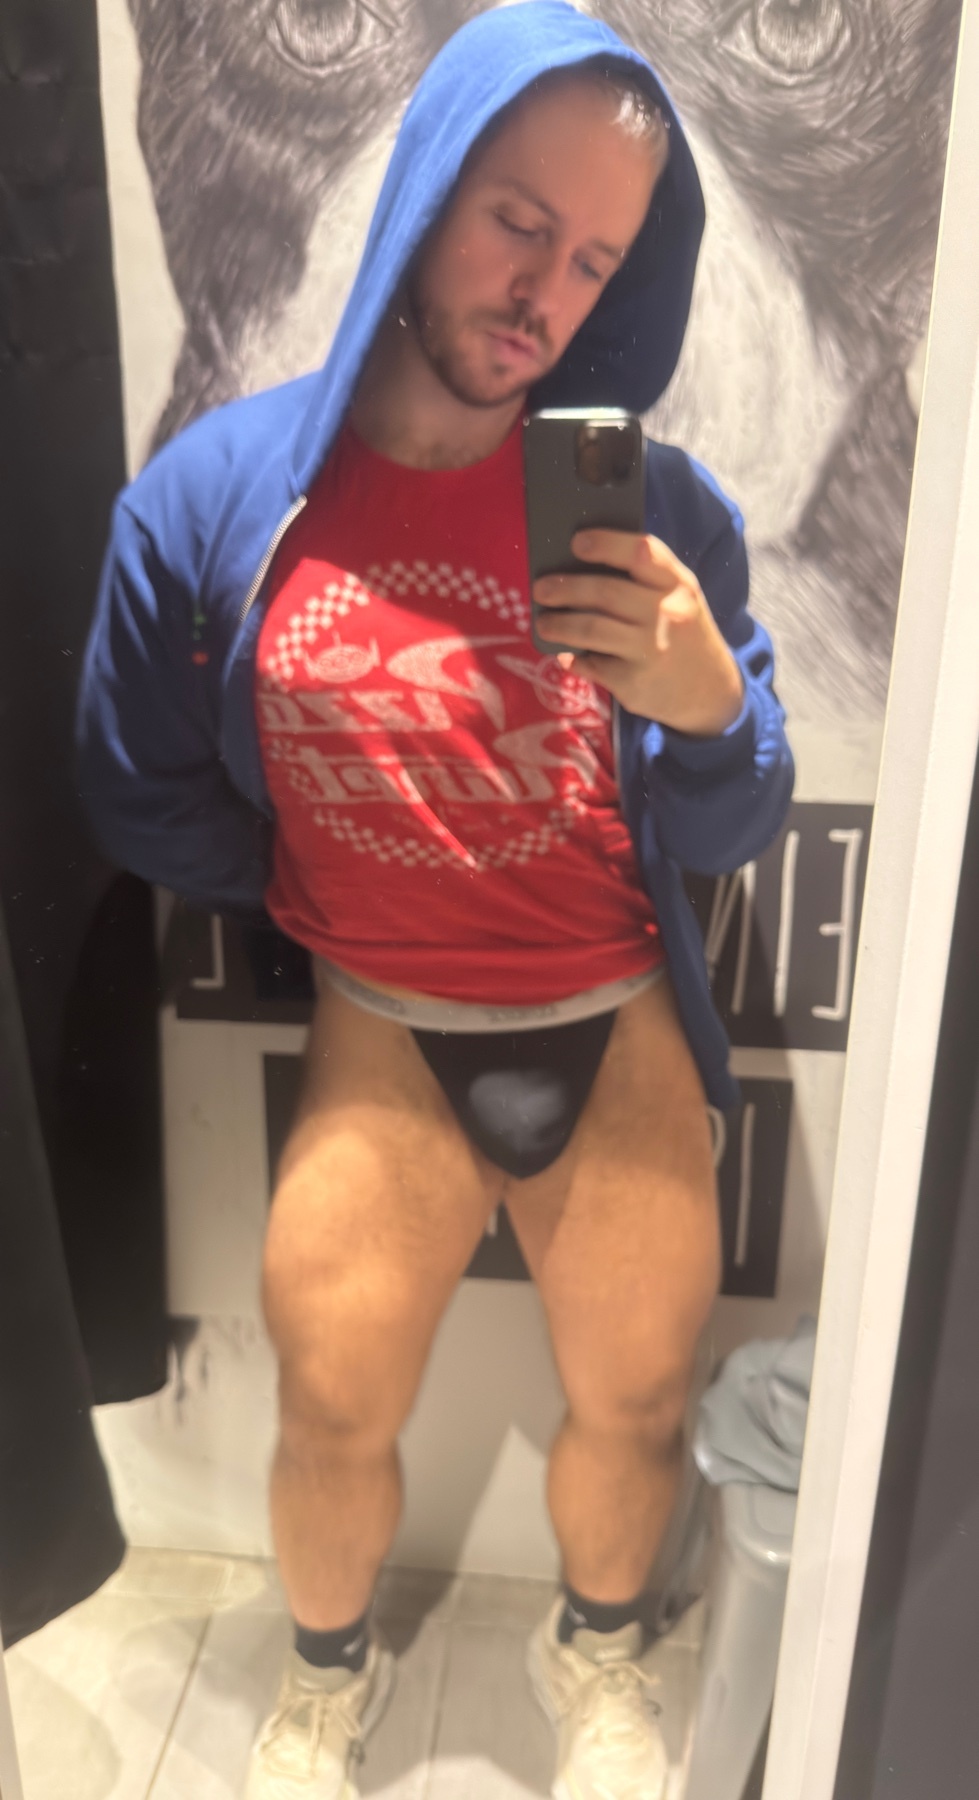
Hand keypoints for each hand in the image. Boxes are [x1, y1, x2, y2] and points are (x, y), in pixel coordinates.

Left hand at [533, 529, 744, 736]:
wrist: (711, 691)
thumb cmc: (684, 634)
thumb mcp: (680, 599)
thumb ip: (645, 580)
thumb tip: (579, 566)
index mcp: (678, 584)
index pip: (642, 552)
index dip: (606, 543)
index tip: (576, 542)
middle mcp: (668, 614)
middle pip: (606, 592)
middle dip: (565, 588)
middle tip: (541, 589)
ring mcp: (651, 650)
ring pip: (591, 629)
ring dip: (558, 624)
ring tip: (543, 622)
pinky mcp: (634, 682)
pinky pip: (592, 664)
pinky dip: (574, 658)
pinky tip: (567, 655)